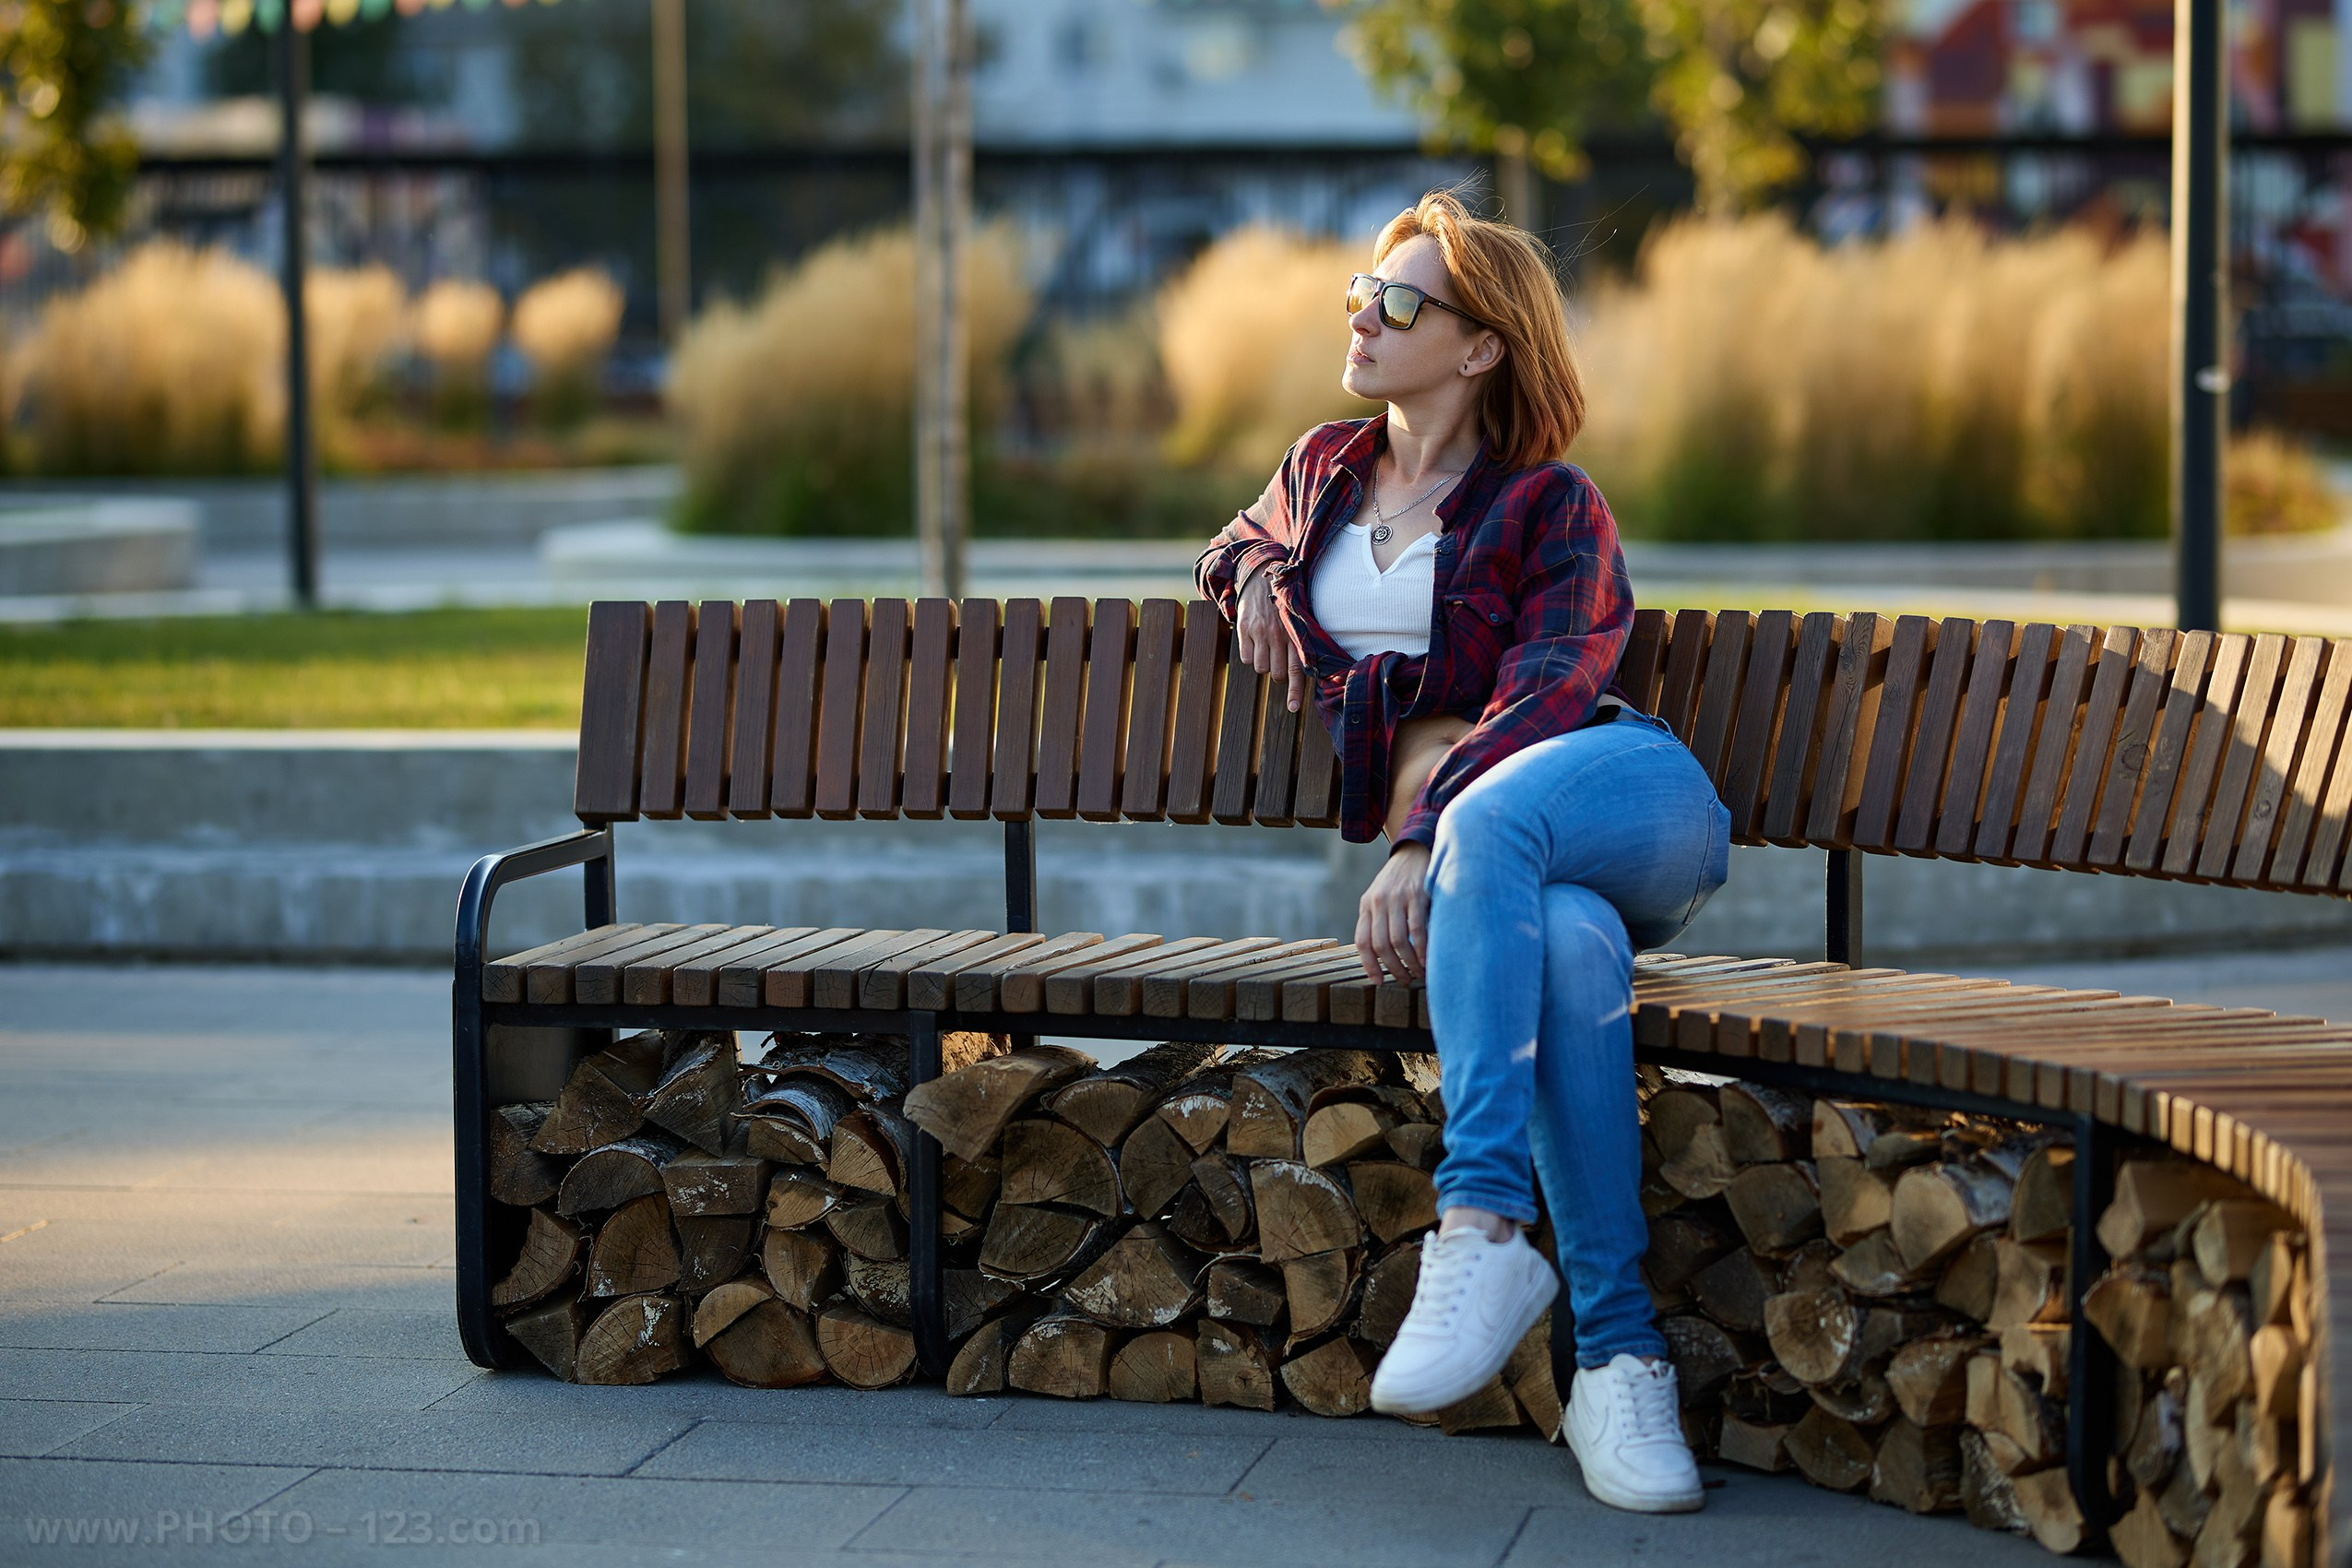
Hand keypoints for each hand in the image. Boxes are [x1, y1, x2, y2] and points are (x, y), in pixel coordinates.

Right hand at [1236, 561, 1308, 713]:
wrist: (1260, 576)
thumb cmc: (1282, 603)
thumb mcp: (1295, 620)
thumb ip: (1299, 643)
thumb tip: (1303, 673)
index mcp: (1295, 634)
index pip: (1297, 669)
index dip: (1295, 691)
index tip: (1293, 708)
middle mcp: (1279, 634)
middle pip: (1276, 673)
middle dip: (1277, 672)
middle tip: (1277, 658)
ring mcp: (1261, 632)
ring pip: (1260, 668)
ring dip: (1263, 663)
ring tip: (1265, 647)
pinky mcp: (1245, 629)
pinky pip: (1246, 658)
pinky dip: (1250, 655)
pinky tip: (1254, 641)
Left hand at [1356, 842, 1430, 982]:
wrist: (1415, 851)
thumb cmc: (1399, 882)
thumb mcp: (1380, 898)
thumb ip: (1377, 921)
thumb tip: (1382, 958)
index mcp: (1366, 905)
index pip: (1362, 941)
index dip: (1369, 965)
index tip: (1378, 982)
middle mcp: (1378, 901)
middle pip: (1380, 944)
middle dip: (1393, 968)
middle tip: (1405, 980)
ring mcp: (1397, 898)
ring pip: (1398, 940)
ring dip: (1409, 962)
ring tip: (1418, 974)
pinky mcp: (1417, 894)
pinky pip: (1417, 928)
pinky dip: (1422, 949)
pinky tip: (1428, 960)